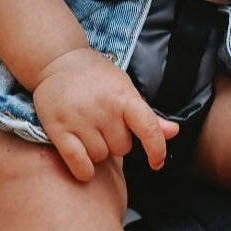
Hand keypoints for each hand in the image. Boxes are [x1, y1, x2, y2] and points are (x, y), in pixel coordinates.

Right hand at [31, 47, 178, 182]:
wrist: (57, 60)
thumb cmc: (96, 76)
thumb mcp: (125, 88)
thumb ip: (148, 115)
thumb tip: (174, 132)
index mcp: (124, 97)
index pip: (149, 129)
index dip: (157, 150)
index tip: (157, 162)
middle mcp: (104, 109)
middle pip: (122, 148)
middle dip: (116, 141)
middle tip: (104, 124)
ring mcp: (80, 119)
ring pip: (100, 157)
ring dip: (97, 152)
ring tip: (88, 131)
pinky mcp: (58, 129)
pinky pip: (78, 164)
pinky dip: (83, 170)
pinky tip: (83, 163)